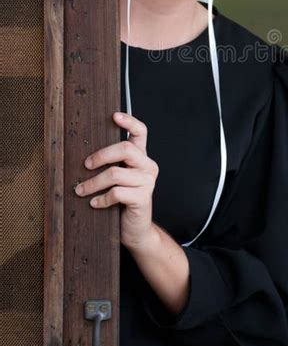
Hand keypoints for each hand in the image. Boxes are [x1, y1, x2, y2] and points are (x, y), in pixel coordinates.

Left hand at [74, 112, 158, 249]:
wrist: (135, 230)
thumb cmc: (122, 202)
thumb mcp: (118, 179)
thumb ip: (112, 164)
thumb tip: (84, 155)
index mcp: (142, 157)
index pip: (141, 132)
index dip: (129, 121)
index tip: (114, 115)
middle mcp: (148, 166)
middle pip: (126, 149)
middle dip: (101, 155)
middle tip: (86, 165)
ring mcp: (147, 182)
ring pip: (116, 173)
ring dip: (93, 183)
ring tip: (80, 190)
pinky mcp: (142, 198)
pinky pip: (117, 193)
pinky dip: (102, 198)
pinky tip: (94, 203)